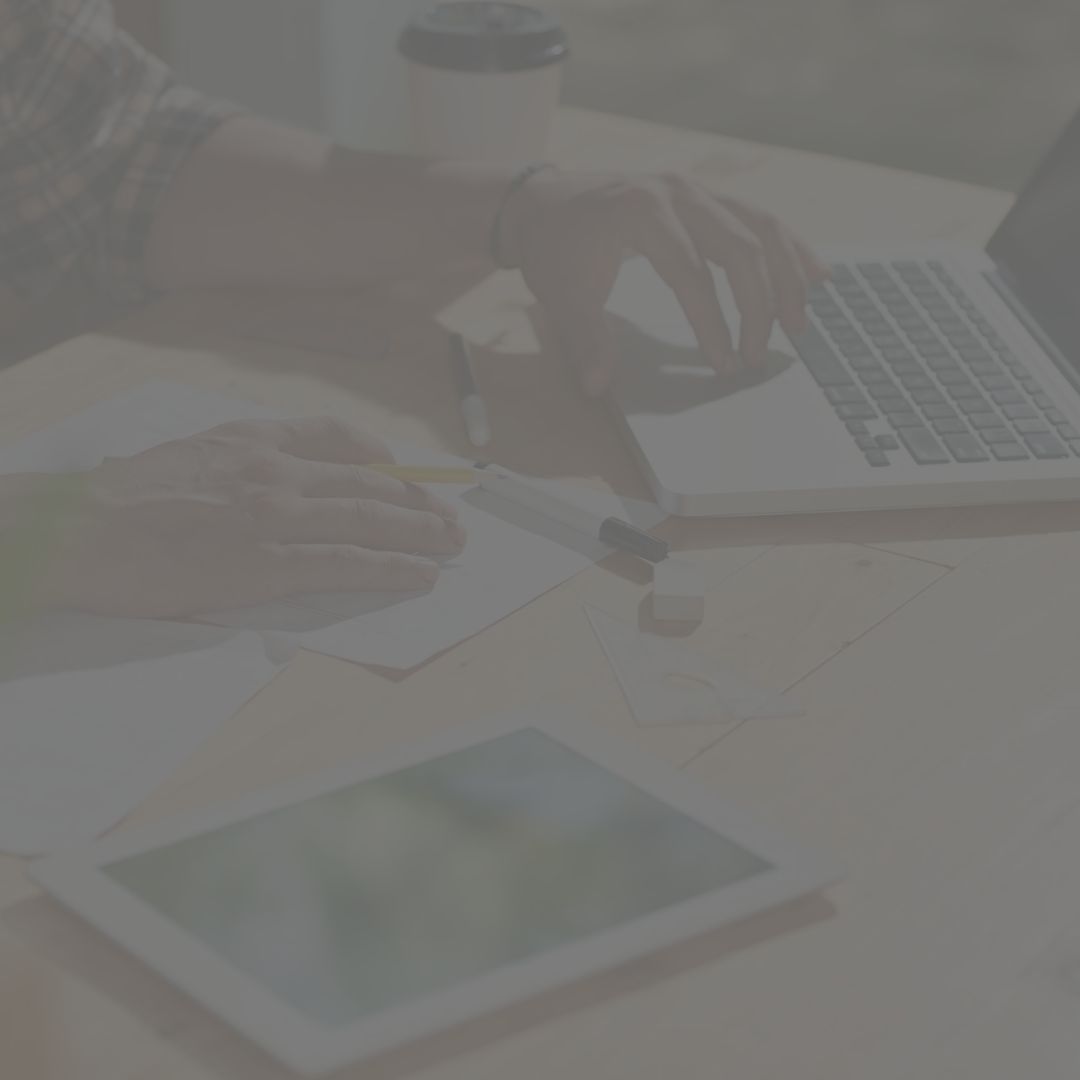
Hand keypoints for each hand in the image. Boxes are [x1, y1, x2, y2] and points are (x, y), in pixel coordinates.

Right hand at [34, 417, 465, 617]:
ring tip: (453, 543)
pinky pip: (348, 563)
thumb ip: (234, 462)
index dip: (381, 455)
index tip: (404, 468)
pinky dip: (392, 568)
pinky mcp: (269, 563)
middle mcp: (275, 471)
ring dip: (422, 532)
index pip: (335, 436)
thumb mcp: (183, 455)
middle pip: (369, 482)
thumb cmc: (117, 501)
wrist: (77, 530)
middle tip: (451, 516)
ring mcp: (277, 516)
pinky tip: (419, 575)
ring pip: (371, 518)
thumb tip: (265, 480)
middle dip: (419, 500)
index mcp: (251, 440)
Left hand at [505, 171, 828, 395]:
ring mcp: (698, 190)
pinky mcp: (708, 198)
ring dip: (787, 276)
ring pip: (762, 227)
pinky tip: (818, 276)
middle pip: (741, 247)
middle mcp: (679, 192)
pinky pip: (761, 218)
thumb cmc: (557, 248)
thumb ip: (585, 339)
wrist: (545, 203)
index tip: (722, 365)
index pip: (692, 274)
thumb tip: (596, 385)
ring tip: (800, 324)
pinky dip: (791, 248)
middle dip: (758, 306)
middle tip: (758, 355)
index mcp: (643, 212)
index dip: (711, 323)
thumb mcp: (562, 294)